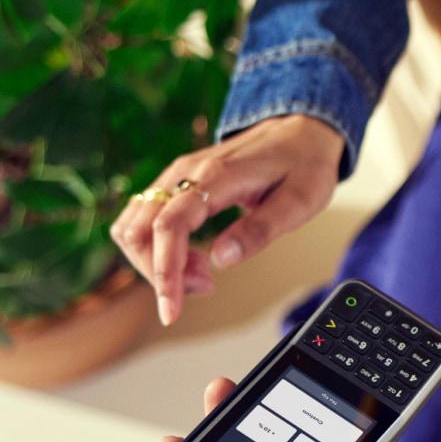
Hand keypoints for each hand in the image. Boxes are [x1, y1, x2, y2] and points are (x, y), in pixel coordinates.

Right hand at [110, 115, 344, 327]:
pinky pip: (145, 219)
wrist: (301, 130)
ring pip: (134, 226)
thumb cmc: (304, 165)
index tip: (171, 310)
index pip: (170, 226)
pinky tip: (191, 257)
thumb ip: (261, 229)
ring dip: (156, 261)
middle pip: (140, 230)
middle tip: (204, 287)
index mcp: (217, 176)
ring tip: (200, 272)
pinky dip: (157, 247)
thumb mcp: (300, 201)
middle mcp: (186, 171)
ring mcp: (176, 175)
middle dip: (162, 273)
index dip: (165, 272)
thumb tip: (221, 259)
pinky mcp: (175, 183)